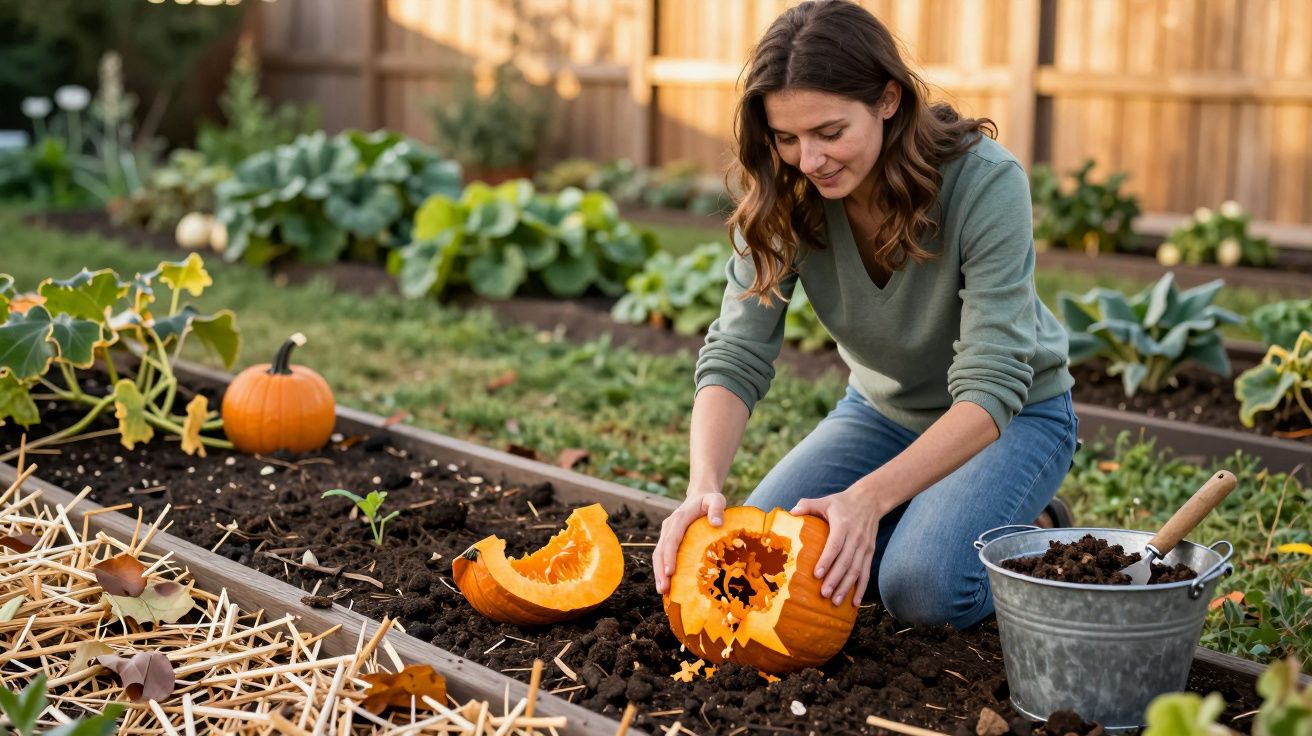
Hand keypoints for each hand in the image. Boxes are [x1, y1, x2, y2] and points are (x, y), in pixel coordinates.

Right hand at [653, 491, 726, 594]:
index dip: (669, 556)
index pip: (671, 539)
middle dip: (660, 570)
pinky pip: (662, 556)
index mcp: (679, 518)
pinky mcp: (668, 539)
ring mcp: (667, 533)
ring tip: (663, 592)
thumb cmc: (710, 500)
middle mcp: (669, 526)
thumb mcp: (717, 499)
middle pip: (660, 550)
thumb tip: (717, 524)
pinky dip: (662, 570)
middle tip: (664, 589)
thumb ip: (717, 508)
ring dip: (659, 573)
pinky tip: (667, 585)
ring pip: (658, 555)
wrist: (700, 496)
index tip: (670, 572)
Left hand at [790, 487, 881, 607]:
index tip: (816, 574)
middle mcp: (856, 537)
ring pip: (856, 570)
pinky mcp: (870, 552)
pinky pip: (866, 573)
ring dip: (847, 587)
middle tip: (824, 594)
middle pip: (846, 561)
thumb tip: (791, 512)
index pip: (835, 545)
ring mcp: (865, 546)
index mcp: (843, 524)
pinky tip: (854, 603)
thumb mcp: (825, 500)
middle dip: (835, 579)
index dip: (827, 560)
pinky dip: (862, 588)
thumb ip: (807, 505)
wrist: (871, 500)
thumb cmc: (843, 502)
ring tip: (836, 601)